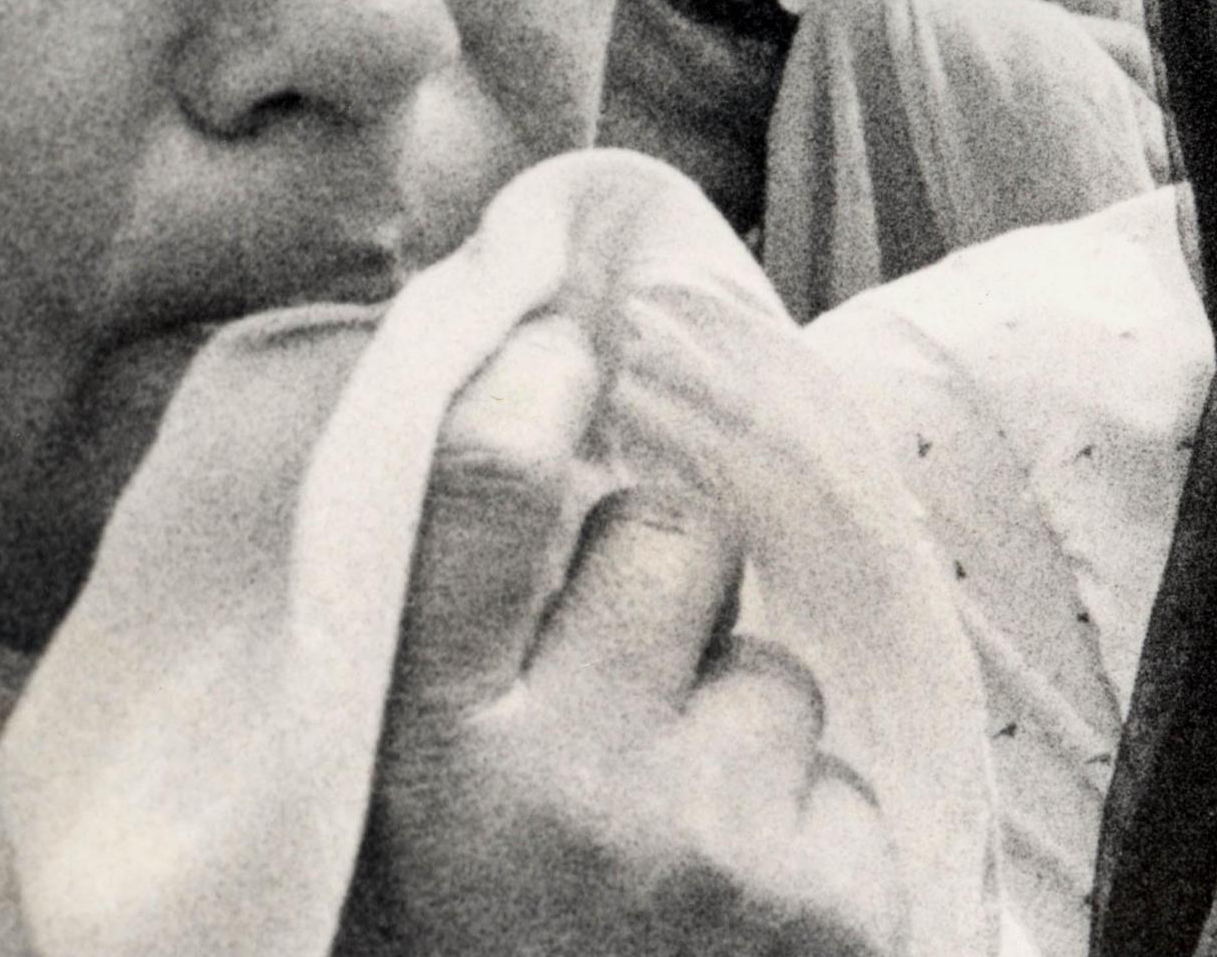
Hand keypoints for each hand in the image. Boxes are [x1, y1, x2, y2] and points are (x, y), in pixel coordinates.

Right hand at [355, 316, 900, 956]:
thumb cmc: (455, 955)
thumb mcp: (380, 819)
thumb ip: (420, 646)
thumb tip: (504, 397)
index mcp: (420, 755)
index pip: (489, 494)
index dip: (536, 375)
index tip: (566, 322)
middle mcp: (568, 785)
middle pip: (668, 535)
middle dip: (655, 583)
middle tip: (610, 692)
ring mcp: (714, 843)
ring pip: (769, 665)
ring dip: (732, 728)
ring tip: (662, 845)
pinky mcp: (836, 904)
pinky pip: (836, 776)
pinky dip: (798, 830)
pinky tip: (732, 915)